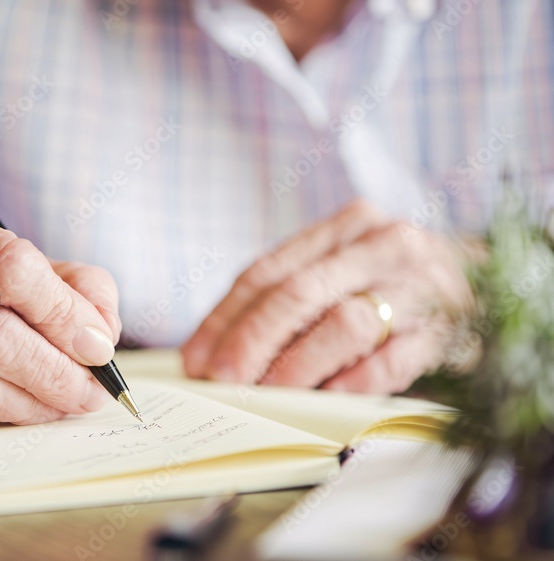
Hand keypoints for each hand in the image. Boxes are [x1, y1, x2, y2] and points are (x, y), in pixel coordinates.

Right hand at [0, 201, 119, 423]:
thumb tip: (102, 333)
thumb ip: (63, 281)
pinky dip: (9, 417)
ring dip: (39, 403)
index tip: (98, 343)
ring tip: (71, 402)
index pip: (9, 267)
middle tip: (95, 387)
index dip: (64, 311)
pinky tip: (31, 409)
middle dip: (60, 368)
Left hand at [181, 200, 471, 392]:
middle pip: (298, 293)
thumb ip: (290, 296)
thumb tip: (218, 353)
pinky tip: (327, 396)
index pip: (267, 272)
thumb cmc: (390, 283)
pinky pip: (392, 358)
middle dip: (251, 341)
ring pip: (343, 323)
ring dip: (297, 365)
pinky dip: (354, 380)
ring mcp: (417, 285)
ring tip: (266, 395)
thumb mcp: (342, 270)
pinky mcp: (446, 328)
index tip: (198, 359)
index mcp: (344, 227)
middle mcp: (381, 246)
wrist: (481, 284)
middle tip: (224, 381)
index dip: (225, 319)